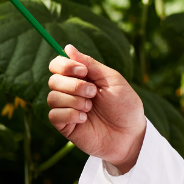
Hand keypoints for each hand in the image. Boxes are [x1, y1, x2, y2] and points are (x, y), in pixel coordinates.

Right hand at [47, 44, 146, 171]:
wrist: (130, 135)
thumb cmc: (125, 106)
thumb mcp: (112, 80)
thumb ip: (90, 64)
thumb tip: (68, 47)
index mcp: (82, 78)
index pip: (58, 65)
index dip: (65, 65)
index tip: (82, 71)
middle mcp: (71, 92)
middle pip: (53, 80)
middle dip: (73, 85)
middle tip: (93, 93)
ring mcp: (67, 109)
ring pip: (52, 97)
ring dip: (74, 100)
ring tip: (90, 108)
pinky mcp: (65, 126)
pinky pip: (53, 115)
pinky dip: (69, 114)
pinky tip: (84, 119)